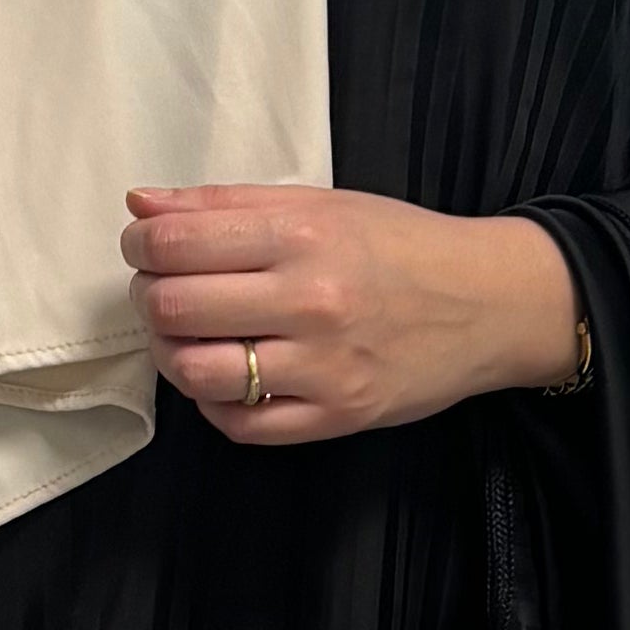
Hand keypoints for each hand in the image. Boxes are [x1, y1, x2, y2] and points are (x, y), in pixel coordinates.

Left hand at [123, 182, 581, 441]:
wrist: (489, 304)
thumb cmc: (401, 246)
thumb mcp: (321, 204)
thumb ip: (225, 204)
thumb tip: (141, 205)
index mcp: (302, 236)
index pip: (175, 244)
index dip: (141, 245)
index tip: (146, 246)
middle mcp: (310, 301)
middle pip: (173, 307)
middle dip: (148, 295)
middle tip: (162, 289)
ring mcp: (321, 366)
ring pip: (196, 371)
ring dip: (171, 354)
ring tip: (186, 337)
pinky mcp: (333, 416)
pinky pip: (239, 424)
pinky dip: (213, 401)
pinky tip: (225, 376)